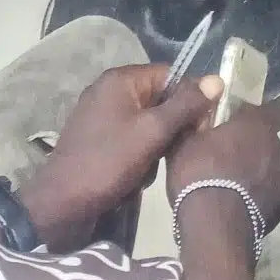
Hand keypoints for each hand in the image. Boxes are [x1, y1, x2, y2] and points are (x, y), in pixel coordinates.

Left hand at [19, 65, 221, 250]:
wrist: (61, 205)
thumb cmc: (108, 162)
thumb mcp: (152, 133)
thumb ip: (186, 105)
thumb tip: (218, 79)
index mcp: (120, 79)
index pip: (171, 75)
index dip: (189, 99)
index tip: (199, 128)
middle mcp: (109, 90)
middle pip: (159, 99)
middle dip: (169, 128)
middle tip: (169, 154)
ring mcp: (100, 114)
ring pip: (147, 122)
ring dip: (155, 147)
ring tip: (147, 170)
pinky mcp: (96, 138)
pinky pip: (131, 137)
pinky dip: (138, 155)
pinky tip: (134, 176)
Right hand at [167, 98, 279, 245]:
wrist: (214, 227)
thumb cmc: (199, 175)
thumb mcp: (184, 143)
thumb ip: (196, 123)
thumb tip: (198, 111)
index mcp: (258, 126)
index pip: (275, 109)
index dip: (261, 113)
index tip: (242, 122)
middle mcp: (277, 148)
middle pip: (269, 140)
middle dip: (253, 145)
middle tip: (227, 157)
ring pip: (271, 167)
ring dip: (256, 171)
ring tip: (231, 186)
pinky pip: (271, 192)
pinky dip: (258, 195)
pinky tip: (238, 206)